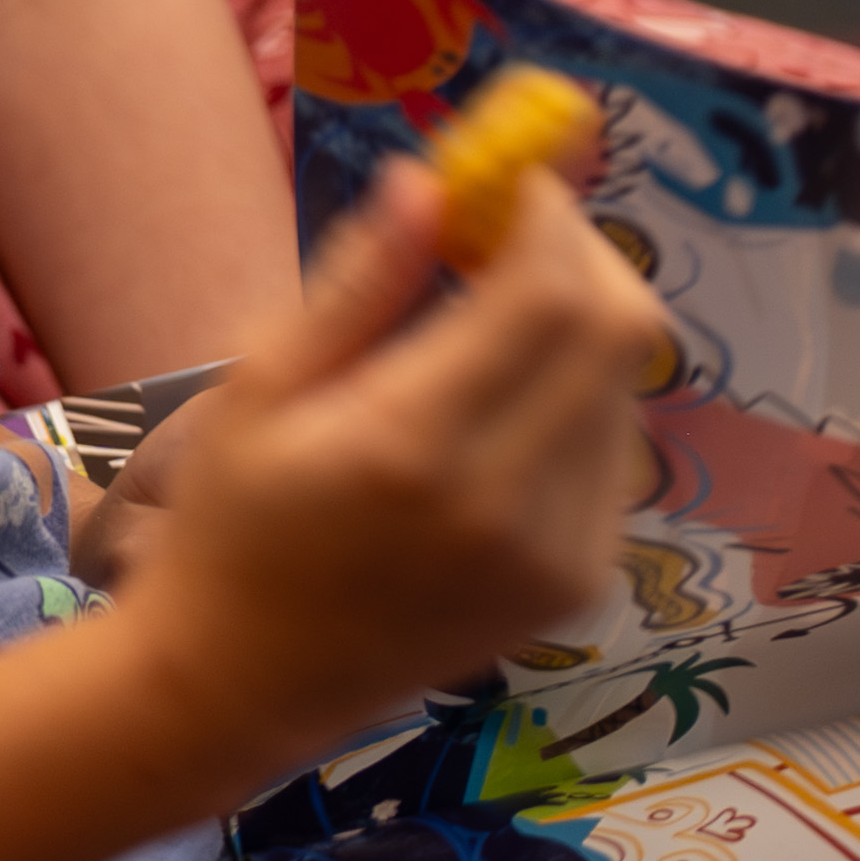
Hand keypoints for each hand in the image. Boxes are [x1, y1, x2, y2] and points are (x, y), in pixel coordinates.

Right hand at [111, 156, 667, 770]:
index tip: (515, 176)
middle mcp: (506, 507)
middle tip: (520, 230)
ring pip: (626, 390)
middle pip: (617, 334)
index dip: (549, 215)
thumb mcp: (261, 388)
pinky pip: (617, 456)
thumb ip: (358, 285)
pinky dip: (582, 403)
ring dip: (581, 330)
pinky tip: (507, 407)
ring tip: (494, 322)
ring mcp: (555, 558)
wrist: (245, 684)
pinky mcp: (576, 588)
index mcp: (413, 447)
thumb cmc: (233, 521)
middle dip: (583, 255)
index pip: (545, 296)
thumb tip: (429, 181)